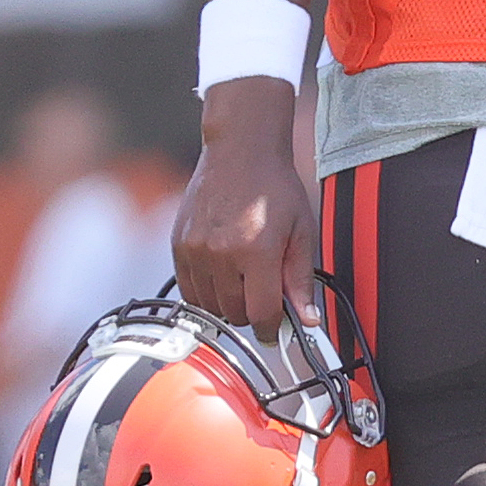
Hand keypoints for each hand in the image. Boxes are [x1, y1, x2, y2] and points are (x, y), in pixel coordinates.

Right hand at [171, 81, 318, 340]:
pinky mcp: (178, 247)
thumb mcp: (301, 233)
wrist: (240, 155)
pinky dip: (207, 293)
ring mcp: (195, 251)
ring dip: (229, 305)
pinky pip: (189, 290)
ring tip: (246, 281)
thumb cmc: (276, 191)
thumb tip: (307, 320)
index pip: (262, 312)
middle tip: (266, 296)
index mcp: (257, 251)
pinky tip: (224, 276)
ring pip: (210, 306)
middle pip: (235, 313)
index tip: (279, 329)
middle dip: (254, 313)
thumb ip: (301, 280)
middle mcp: (221, 254)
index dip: (274, 328)